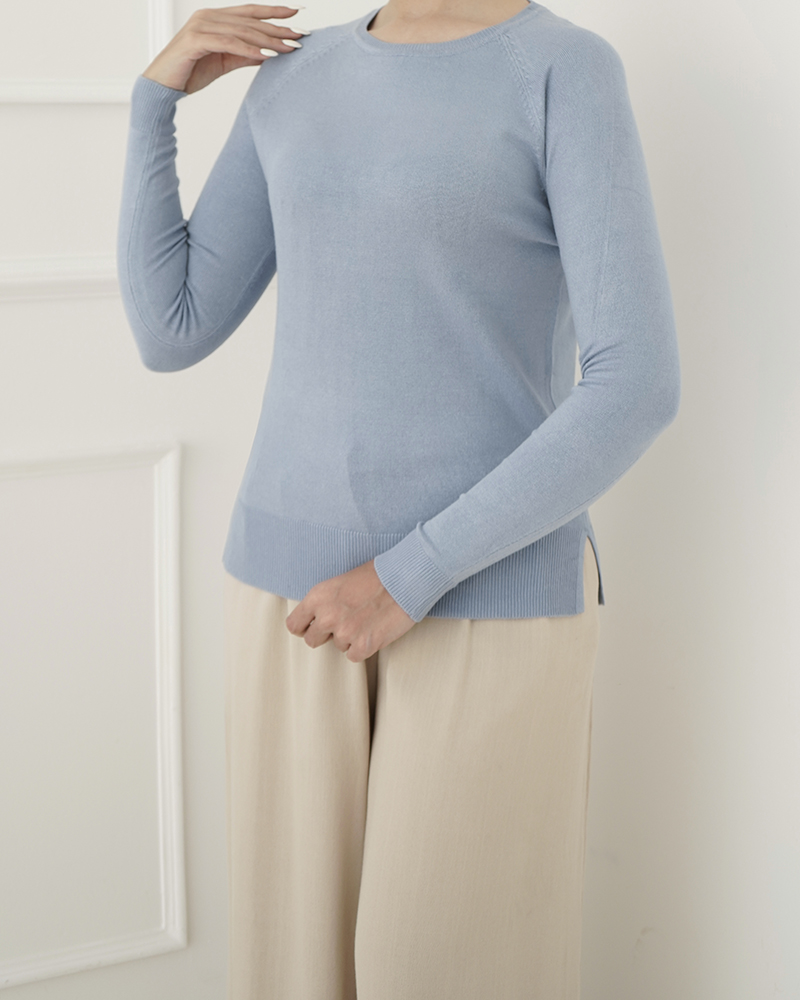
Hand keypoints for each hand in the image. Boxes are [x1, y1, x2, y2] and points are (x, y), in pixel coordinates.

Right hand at [142, 4, 309, 94]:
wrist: (163, 85)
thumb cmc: (191, 73)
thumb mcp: (224, 62)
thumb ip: (244, 54)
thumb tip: (268, 53)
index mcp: (214, 17)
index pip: (249, 11)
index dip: (273, 11)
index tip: (297, 14)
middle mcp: (207, 16)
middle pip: (249, 20)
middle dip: (277, 28)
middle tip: (301, 35)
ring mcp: (200, 26)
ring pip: (241, 31)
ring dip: (268, 40)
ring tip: (289, 48)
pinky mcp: (195, 41)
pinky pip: (228, 44)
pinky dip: (248, 49)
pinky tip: (265, 55)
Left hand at [285, 559, 416, 662]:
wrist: (404, 579)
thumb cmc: (377, 576)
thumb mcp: (340, 582)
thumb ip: (325, 602)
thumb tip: (319, 618)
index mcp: (318, 597)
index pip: (294, 625)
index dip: (305, 627)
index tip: (313, 627)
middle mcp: (326, 616)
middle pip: (312, 640)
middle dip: (326, 635)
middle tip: (345, 623)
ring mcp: (344, 633)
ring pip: (338, 646)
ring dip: (350, 638)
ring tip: (367, 619)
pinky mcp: (362, 646)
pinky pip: (354, 656)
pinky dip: (364, 647)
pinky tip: (374, 630)